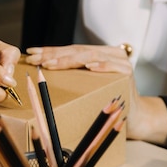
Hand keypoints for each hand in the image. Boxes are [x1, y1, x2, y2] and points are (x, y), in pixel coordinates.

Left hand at [25, 44, 166, 145]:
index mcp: (98, 53)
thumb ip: (74, 74)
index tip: (31, 53)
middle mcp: (109, 53)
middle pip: (77, 52)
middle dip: (54, 56)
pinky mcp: (127, 72)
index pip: (70, 50)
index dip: (50, 51)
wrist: (134, 116)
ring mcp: (120, 61)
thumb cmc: (106, 101)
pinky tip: (89, 66)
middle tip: (35, 59)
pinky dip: (101, 66)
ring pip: (90, 57)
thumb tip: (42, 68)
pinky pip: (113, 67)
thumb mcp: (87, 85)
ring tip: (52, 63)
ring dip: (69, 60)